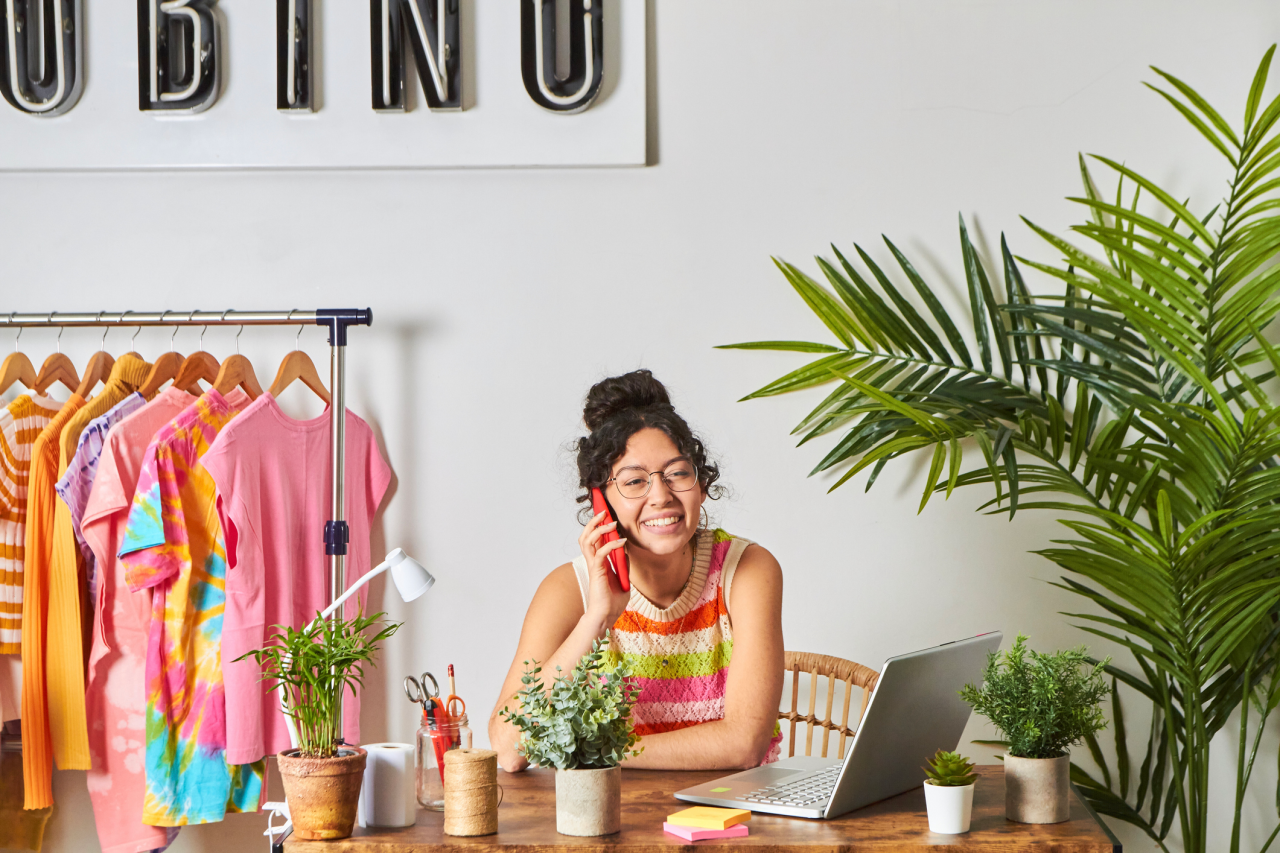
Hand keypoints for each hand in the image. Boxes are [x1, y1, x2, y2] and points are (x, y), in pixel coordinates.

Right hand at [579, 510, 631, 632]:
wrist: (606, 616)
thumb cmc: (612, 601)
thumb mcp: (623, 578)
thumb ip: (623, 564)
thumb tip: (626, 552)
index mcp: (598, 562)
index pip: (594, 539)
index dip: (596, 526)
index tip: (603, 514)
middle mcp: (593, 562)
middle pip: (586, 536)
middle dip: (593, 522)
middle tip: (603, 512)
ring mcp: (593, 566)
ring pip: (588, 541)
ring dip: (599, 529)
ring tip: (611, 523)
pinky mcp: (597, 572)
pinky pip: (601, 553)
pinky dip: (611, 545)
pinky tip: (621, 542)